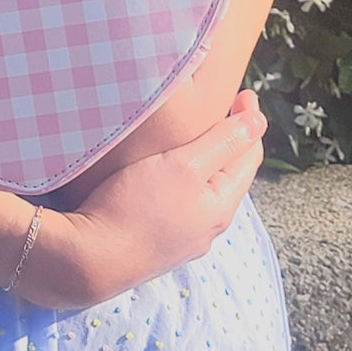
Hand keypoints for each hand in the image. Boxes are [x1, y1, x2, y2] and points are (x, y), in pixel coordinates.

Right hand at [17, 91, 266, 309]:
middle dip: (231, 141)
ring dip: (207, 160)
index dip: (250, 122)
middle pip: (229, 175)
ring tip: (197, 135)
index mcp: (221, 205)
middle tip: (225, 108)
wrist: (92, 257)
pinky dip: (186, 179)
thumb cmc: (139, 206)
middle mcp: (208, 225)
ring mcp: (183, 237)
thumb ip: (222, 144)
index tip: (246, 93)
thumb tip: (259, 123)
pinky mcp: (158, 241)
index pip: (248, 157)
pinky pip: (183, 203)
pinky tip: (167, 173)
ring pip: (205, 190)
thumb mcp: (186, 166)